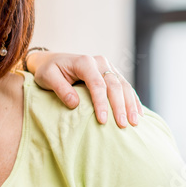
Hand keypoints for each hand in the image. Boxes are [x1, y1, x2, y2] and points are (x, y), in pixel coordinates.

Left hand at [28, 52, 142, 127]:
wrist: (52, 61)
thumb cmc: (48, 71)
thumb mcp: (47, 77)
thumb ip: (60, 89)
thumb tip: (75, 104)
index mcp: (84, 62)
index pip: (97, 84)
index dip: (101, 103)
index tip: (103, 120)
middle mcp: (100, 62)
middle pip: (115, 85)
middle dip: (120, 106)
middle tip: (123, 125)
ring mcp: (108, 67)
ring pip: (124, 85)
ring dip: (131, 104)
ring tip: (135, 122)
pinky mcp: (111, 73)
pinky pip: (125, 87)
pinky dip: (133, 100)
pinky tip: (138, 113)